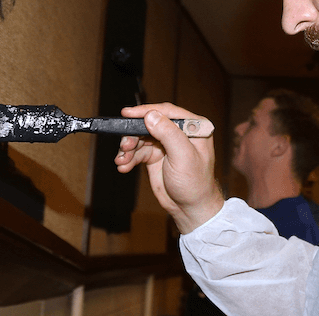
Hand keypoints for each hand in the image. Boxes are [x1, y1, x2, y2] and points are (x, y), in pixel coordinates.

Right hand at [114, 102, 224, 233]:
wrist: (190, 208)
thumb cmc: (195, 183)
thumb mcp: (183, 156)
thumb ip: (168, 134)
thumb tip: (151, 115)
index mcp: (193, 126)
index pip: (167, 111)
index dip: (146, 111)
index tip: (127, 113)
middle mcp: (179, 132)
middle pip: (150, 124)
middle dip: (133, 134)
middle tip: (125, 146)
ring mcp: (166, 144)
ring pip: (141, 138)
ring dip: (128, 148)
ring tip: (122, 160)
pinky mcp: (156, 156)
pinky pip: (138, 152)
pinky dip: (129, 158)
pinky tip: (124, 166)